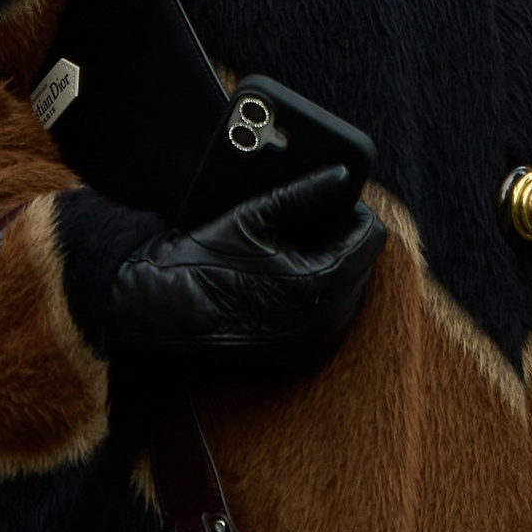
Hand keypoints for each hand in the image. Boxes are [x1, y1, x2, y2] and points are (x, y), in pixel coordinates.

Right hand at [105, 166, 383, 387]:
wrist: (161, 312)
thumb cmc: (201, 261)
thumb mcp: (252, 217)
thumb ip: (304, 193)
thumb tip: (340, 174)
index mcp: (318, 283)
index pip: (370, 238)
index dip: (355, 211)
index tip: (335, 199)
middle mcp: (324, 321)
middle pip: (362, 265)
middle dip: (343, 240)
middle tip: (311, 221)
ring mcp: (312, 344)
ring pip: (349, 293)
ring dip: (333, 268)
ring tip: (297, 248)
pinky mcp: (299, 356)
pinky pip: (329, 318)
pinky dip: (318, 296)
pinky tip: (288, 279)